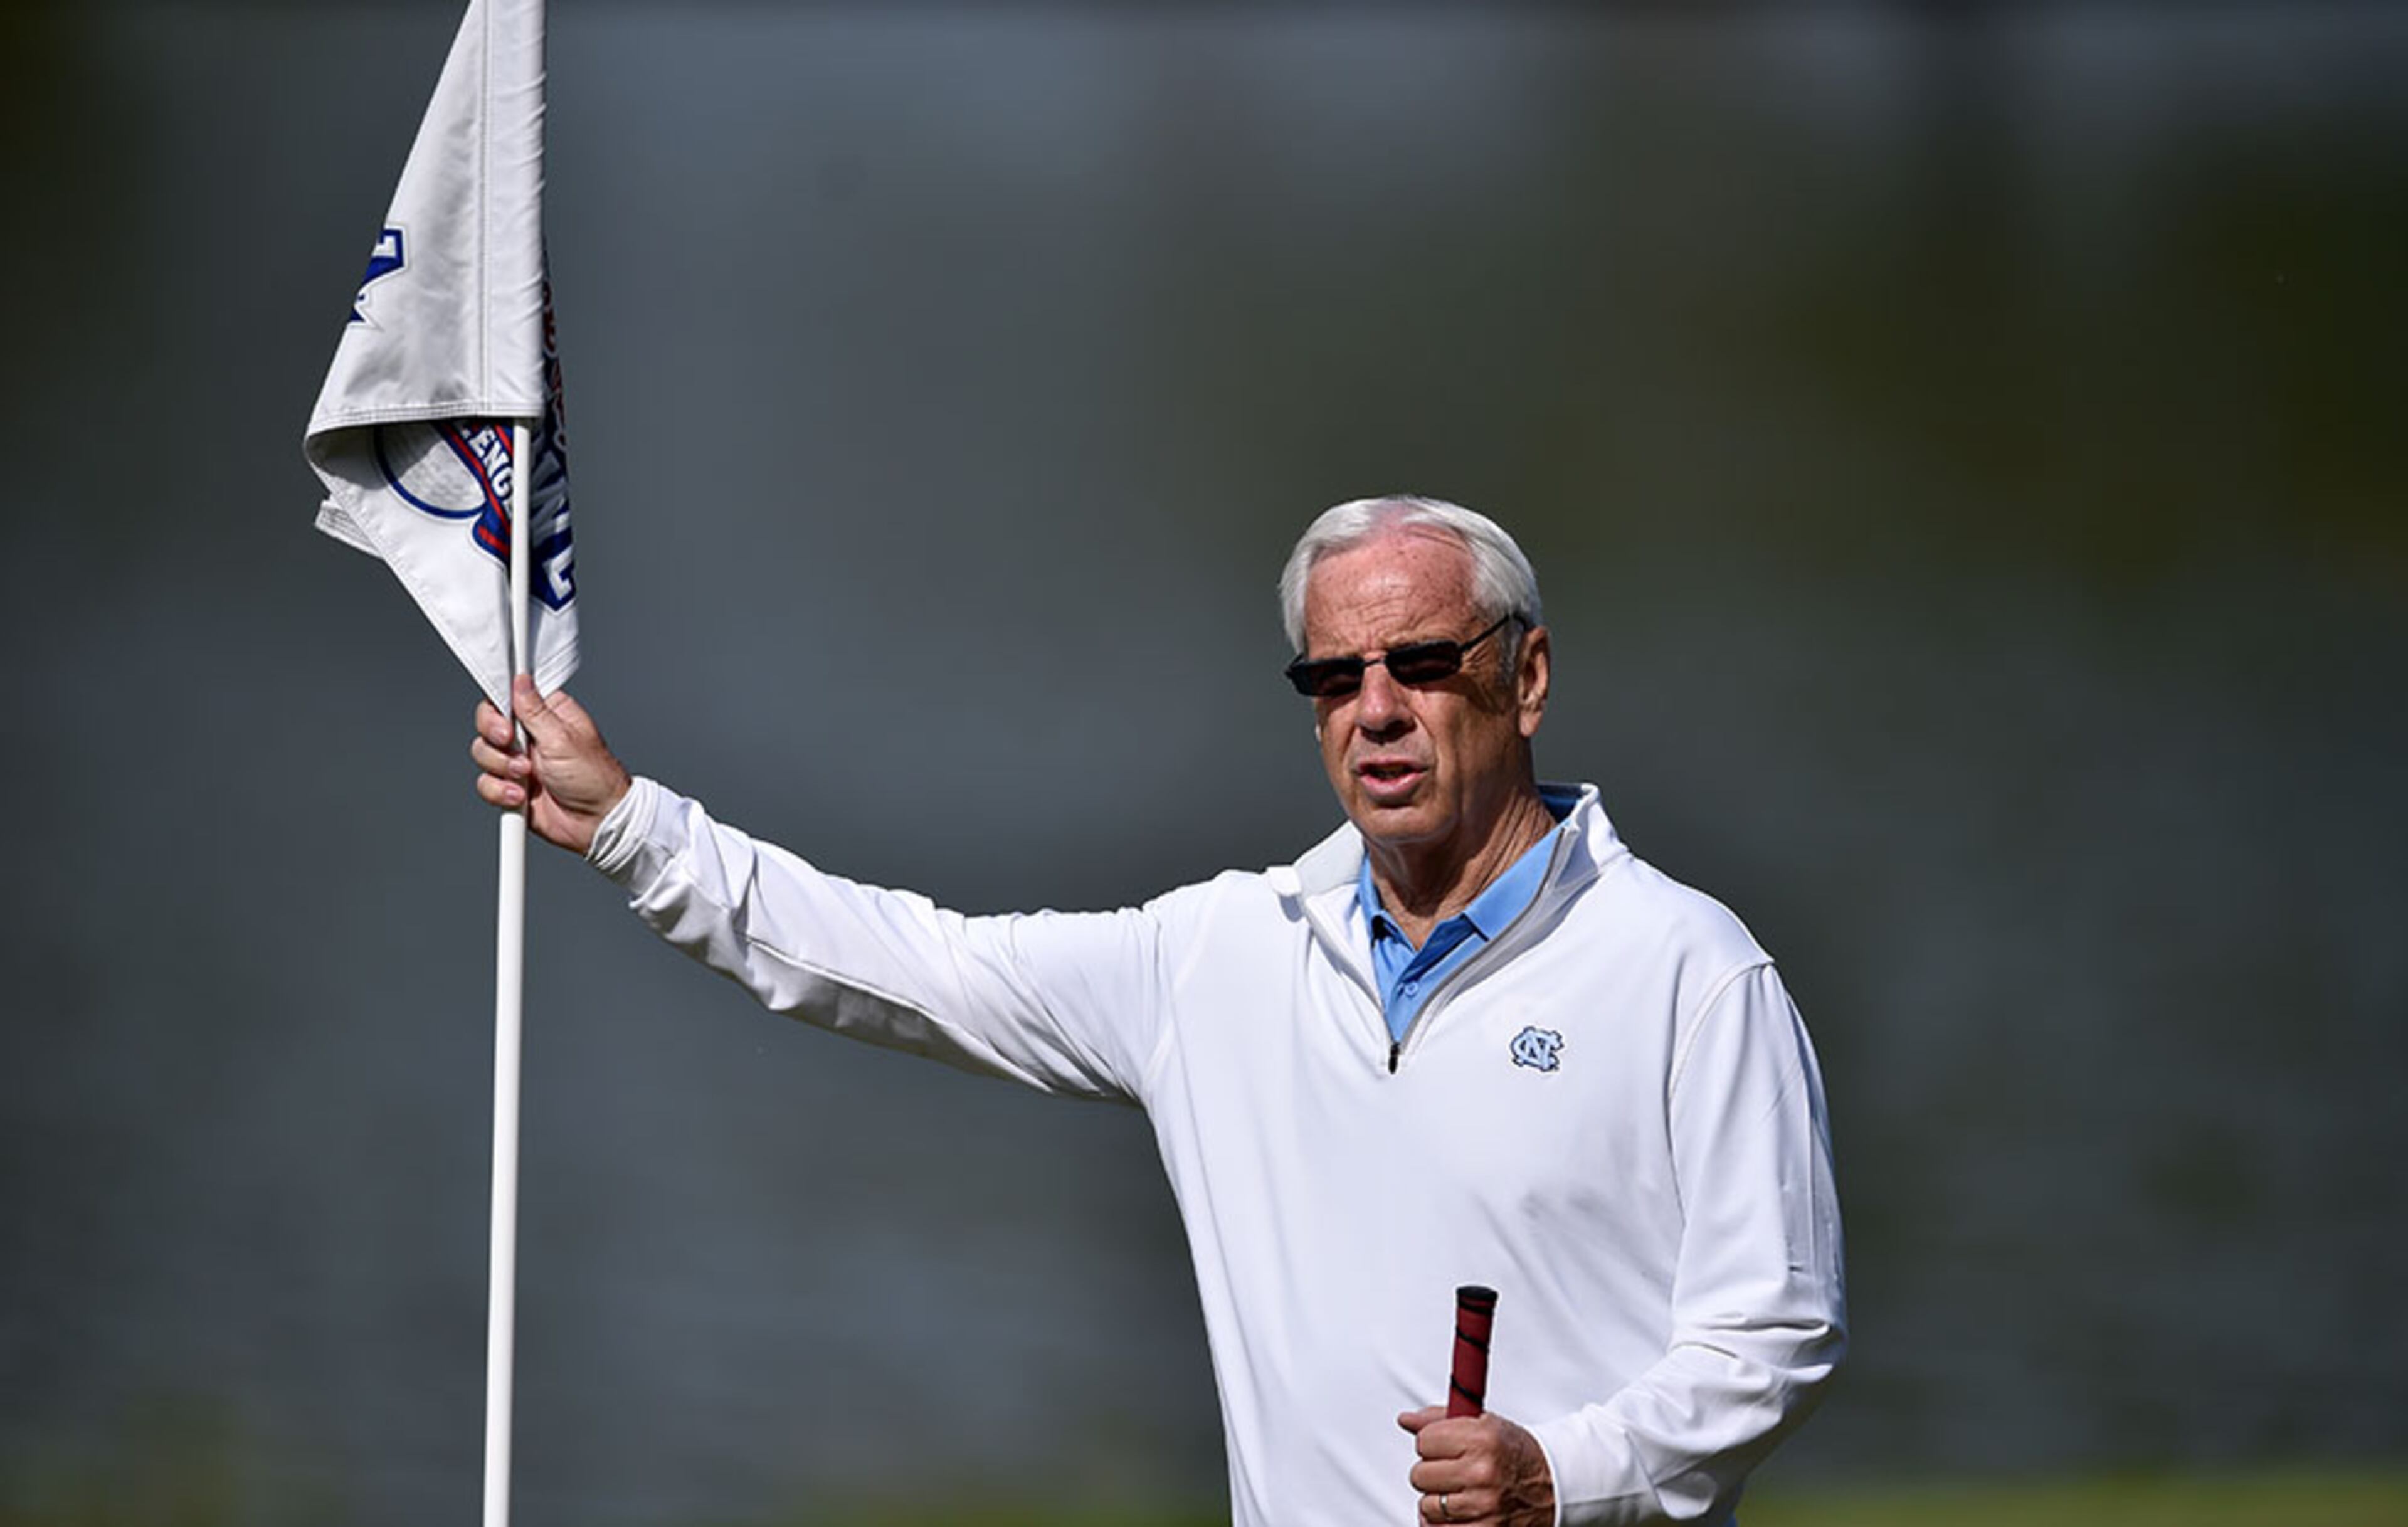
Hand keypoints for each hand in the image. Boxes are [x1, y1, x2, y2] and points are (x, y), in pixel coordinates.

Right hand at [470, 675, 631, 855]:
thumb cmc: (595, 779)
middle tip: (511, 745)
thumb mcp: (563, 739)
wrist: (596, 822)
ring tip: (526, 775)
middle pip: (488, 724)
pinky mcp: (510, 786)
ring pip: (483, 753)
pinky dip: (499, 791)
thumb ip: (535, 711)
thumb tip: (521, 680)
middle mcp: (530, 735)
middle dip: (496, 739)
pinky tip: (520, 795)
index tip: (504, 722)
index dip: (498, 707)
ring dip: (502, 767)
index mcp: (547, 715)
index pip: (509, 697)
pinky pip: (486, 783)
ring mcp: (518, 760)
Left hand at [1398, 1406, 1554, 1526]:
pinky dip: (1444, 1525)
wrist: (1555, 1484)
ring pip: (1427, 1506)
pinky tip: (1459, 1514)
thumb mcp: (1483, 1425)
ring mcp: (1484, 1506)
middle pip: (1420, 1475)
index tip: (1445, 1447)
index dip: (1432, 1444)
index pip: (1424, 1441)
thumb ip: (1439, 1419)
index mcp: (1482, 1438)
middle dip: (1432, 1473)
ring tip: (1461, 1493)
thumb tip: (1405, 1420)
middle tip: (1454, 1472)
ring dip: (1438, 1501)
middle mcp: (1483, 1472)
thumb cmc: (1515, 1453)